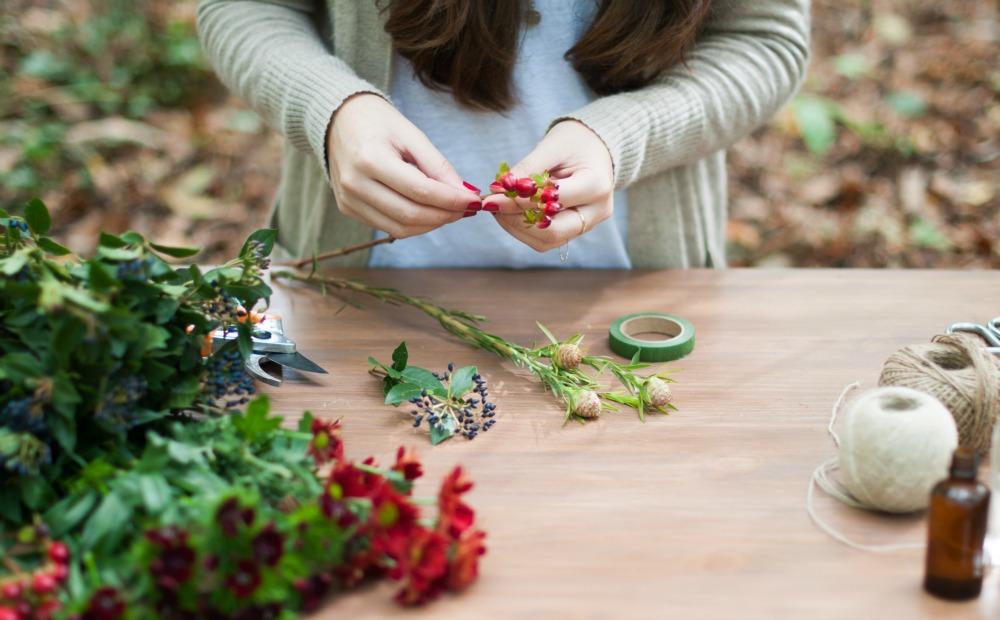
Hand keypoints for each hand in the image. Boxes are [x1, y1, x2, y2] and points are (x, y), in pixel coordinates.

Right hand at [326, 94, 479, 237]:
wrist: (338, 120)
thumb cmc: (378, 122)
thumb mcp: (412, 135)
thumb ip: (438, 166)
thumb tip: (465, 194)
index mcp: (370, 159)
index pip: (420, 192)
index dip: (452, 201)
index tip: (474, 201)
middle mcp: (355, 184)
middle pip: (410, 215)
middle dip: (445, 216)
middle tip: (467, 209)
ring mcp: (348, 200)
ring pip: (400, 229)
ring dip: (431, 224)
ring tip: (450, 211)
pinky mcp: (347, 209)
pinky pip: (387, 227)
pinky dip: (413, 225)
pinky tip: (428, 211)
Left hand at [485, 120, 613, 251]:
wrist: (595, 148)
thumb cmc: (575, 142)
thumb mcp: (552, 147)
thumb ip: (528, 169)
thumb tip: (499, 189)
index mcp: (597, 186)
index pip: (552, 201)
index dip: (519, 201)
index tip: (492, 195)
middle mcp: (596, 211)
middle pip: (553, 232)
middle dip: (517, 221)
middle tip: (492, 204)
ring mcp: (588, 224)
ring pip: (547, 241)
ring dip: (516, 227)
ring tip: (498, 206)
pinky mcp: (575, 230)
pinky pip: (546, 239)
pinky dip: (523, 228)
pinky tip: (508, 212)